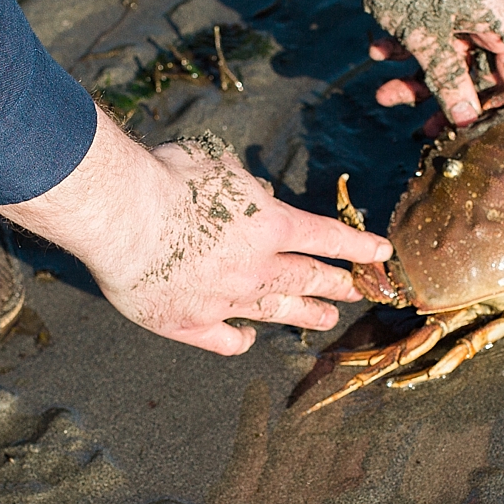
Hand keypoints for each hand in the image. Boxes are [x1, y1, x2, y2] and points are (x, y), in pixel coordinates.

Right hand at [0, 109, 390, 355]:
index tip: (381, 253)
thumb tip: (252, 192)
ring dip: (305, 316)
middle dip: (338, 286)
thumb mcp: (217, 162)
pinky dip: (238, 341)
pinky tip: (246, 341)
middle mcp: (255, 268)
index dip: (357, 246)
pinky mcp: (189, 323)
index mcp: (269, 225)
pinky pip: (223, 340)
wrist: (122, 216)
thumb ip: (242, 182)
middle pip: (309, 280)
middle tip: (357, 292)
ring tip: (324, 321)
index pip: (327, 237)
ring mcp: (225, 301)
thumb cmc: (165, 177)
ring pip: (277, 313)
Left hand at [361, 0, 503, 126]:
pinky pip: (427, 34)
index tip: (465, 131)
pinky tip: (377, 47)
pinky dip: (404, 45)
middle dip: (443, 98)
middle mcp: (490, 15)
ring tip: (381, 91)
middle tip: (420, 128)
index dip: (494, 110)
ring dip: (415, 76)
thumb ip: (448, 81)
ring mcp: (463, 5)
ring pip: (446, 56)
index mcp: (502, 23)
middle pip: (477, 74)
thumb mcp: (426, 39)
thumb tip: (465, 119)